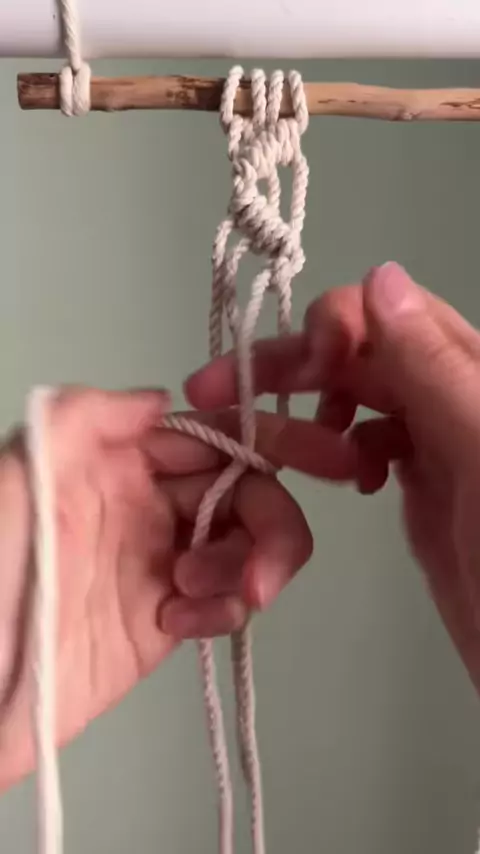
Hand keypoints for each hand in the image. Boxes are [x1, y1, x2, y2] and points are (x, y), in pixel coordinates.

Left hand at [0, 388, 311, 789]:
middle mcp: (145, 503)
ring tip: (190, 598)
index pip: (214, 436)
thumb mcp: (20, 475)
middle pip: (246, 492)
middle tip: (262, 575)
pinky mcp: (165, 621)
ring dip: (247, 568)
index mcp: (117, 459)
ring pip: (247, 546)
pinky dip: (222, 612)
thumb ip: (84, 416)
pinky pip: (225, 603)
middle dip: (270, 525)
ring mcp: (159, 563)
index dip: (275, 440)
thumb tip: (164, 400)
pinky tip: (178, 627)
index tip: (331, 458)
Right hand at [186, 263, 479, 692]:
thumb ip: (433, 366)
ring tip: (280, 455)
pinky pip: (365, 443)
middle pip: (360, 352)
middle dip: (292, 367)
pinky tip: (341, 479)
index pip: (391, 311)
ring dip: (310, 416)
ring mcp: (433, 436)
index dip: (337, 324)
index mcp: (470, 369)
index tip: (303, 365)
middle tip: (214, 391)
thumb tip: (378, 274)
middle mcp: (449, 391)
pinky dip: (339, 451)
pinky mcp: (419, 479)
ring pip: (355, 398)